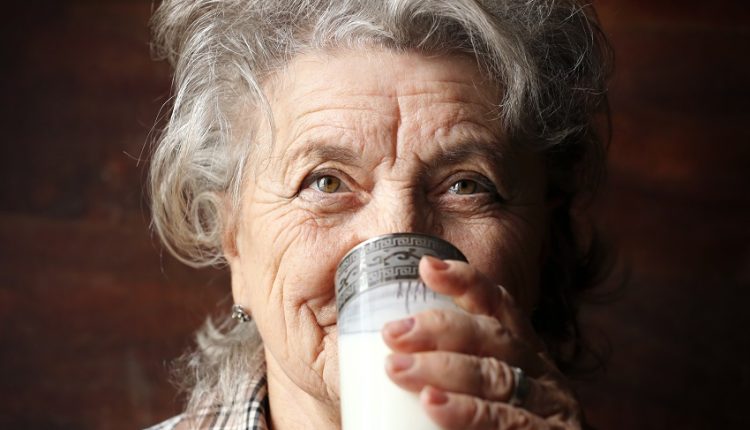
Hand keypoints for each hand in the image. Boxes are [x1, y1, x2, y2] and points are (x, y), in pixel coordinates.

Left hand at [381, 256, 581, 428]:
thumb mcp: (481, 398)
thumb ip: (445, 378)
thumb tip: (382, 361)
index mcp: (522, 355)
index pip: (498, 307)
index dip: (466, 282)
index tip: (427, 267)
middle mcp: (541, 375)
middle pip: (494, 339)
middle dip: (442, 329)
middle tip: (393, 333)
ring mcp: (551, 411)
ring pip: (499, 379)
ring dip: (447, 371)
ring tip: (400, 369)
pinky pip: (511, 424)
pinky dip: (470, 415)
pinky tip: (436, 408)